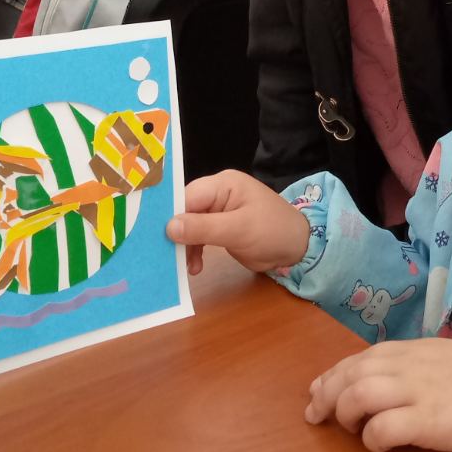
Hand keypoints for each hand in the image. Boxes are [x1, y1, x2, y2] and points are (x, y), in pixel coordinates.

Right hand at [167, 169, 310, 276]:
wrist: (298, 248)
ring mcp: (219, 211)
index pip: (186, 196)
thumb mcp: (238, 230)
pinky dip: (194, 251)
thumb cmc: (273, 231)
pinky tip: (194, 267)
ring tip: (184, 266)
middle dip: (175, 233)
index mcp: (222, 184)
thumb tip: (169, 227)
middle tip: (163, 255)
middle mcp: (218, 193)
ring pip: (189, 226)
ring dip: (185, 246)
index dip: (169, 216)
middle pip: (184, 210)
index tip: (153, 237)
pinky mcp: (221, 227)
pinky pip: (199, 236)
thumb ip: (203, 228)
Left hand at [306, 338, 451, 451]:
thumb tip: (396, 369)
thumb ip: (425, 361)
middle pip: (352, 372)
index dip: (333, 374)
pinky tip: (377, 445)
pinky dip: (371, 437)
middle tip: (316, 415)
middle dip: (326, 393)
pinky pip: (383, 427)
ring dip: (344, 413)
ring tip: (350, 429)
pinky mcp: (429, 420)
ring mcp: (420, 391)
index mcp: (418, 349)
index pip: (362, 356)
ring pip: (359, 393)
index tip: (318, 391)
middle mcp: (413, 365)